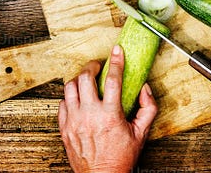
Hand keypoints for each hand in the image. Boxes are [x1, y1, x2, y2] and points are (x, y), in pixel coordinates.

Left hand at [58, 46, 157, 172]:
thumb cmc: (120, 158)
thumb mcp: (141, 133)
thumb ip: (148, 108)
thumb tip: (145, 89)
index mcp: (110, 115)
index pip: (112, 79)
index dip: (116, 62)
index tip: (117, 52)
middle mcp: (89, 116)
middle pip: (85, 78)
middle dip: (92, 66)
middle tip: (98, 66)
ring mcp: (74, 122)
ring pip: (70, 88)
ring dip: (79, 80)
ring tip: (86, 79)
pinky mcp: (65, 129)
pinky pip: (62, 104)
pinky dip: (69, 97)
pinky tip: (77, 98)